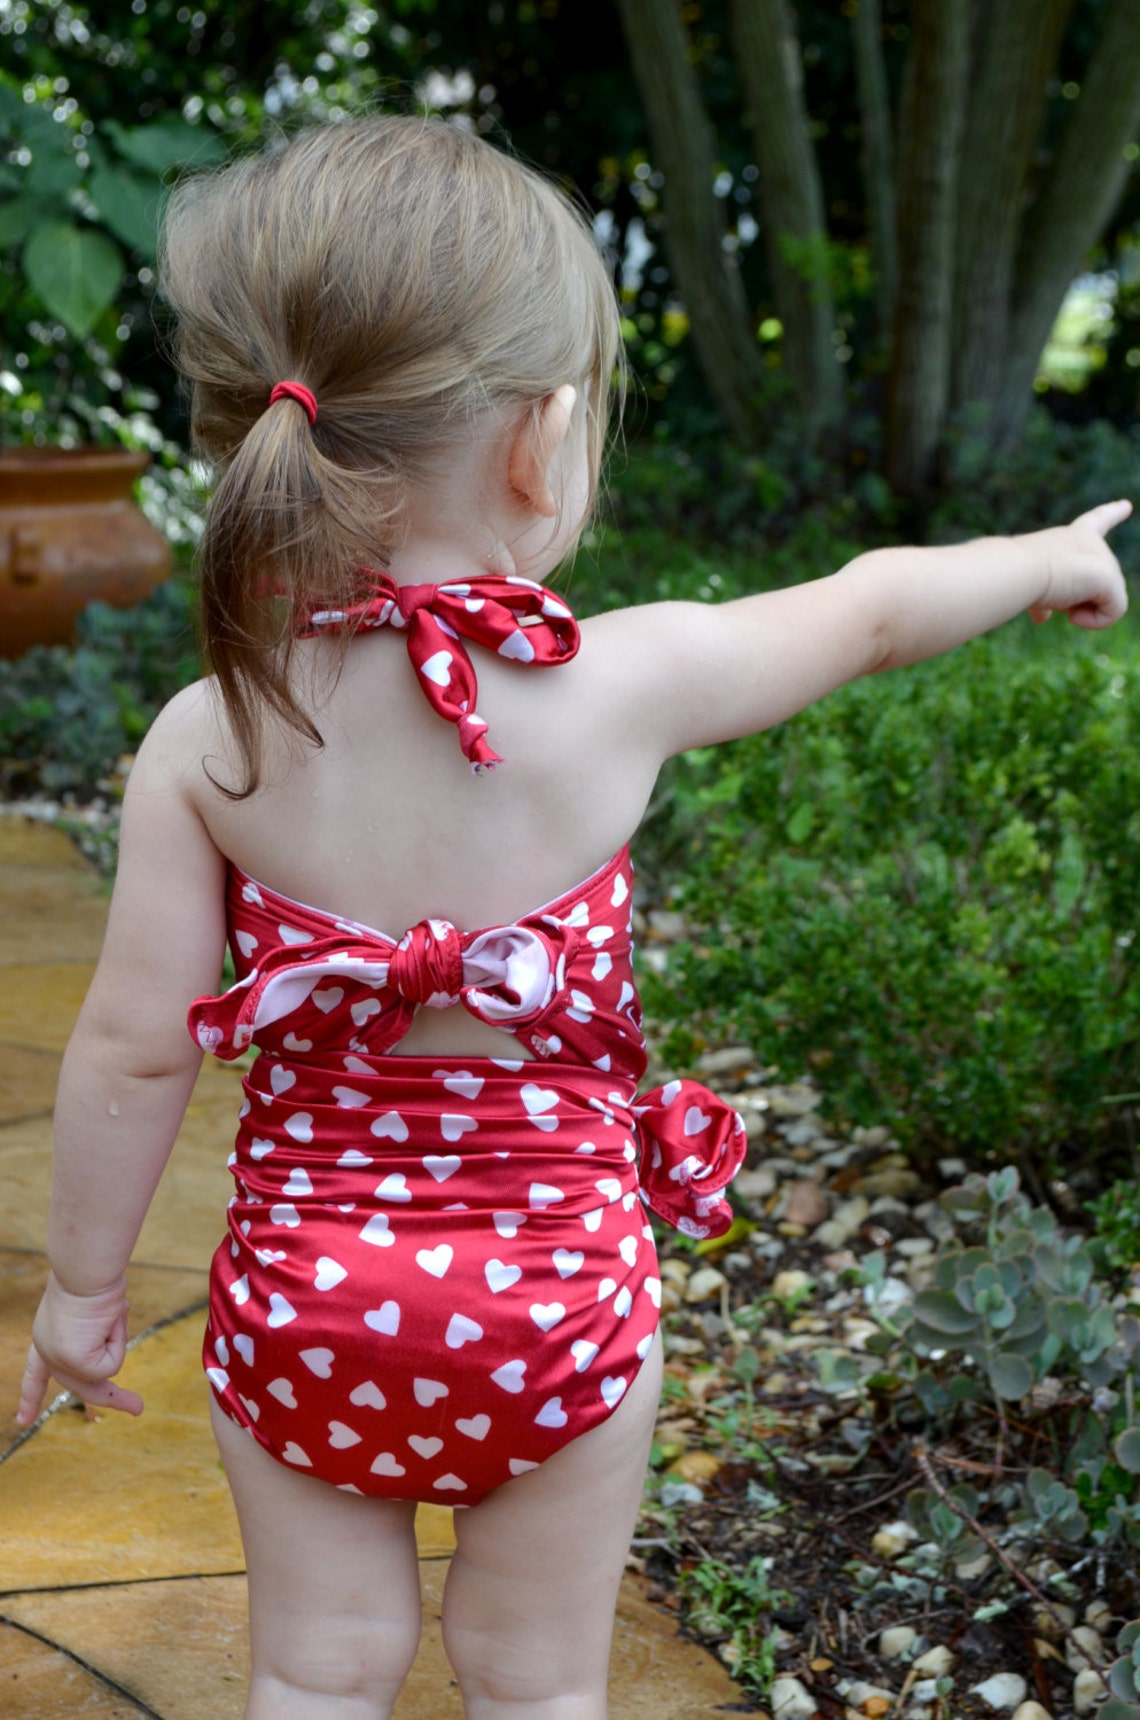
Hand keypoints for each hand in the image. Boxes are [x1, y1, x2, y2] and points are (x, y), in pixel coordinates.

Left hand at [16, 1273, 143, 1425]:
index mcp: (45, 1335)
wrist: (87, 1269)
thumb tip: (110, 1344)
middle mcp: (47, 1351)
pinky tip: (107, 1319)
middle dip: (113, 1398)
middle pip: (81, 1385)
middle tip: (138, 1408)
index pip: (36, 1371)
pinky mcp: (76, 1364)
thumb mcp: (94, 1310)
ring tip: (110, 1311)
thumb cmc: (93, 1277)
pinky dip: (119, 1340)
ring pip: (105, 1371)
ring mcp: (59, 1360)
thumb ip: (98, 1333)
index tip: (22, 1421)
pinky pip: (112, 1365)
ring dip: (118, 1338)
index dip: (31, 1396)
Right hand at [1028, 499, 1130, 625]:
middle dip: (1077, 602)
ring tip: (1058, 600)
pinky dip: (1095, 621)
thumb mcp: (1032, 582)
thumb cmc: (1015, 572)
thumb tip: (1042, 618)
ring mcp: (1103, 558)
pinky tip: (1074, 617)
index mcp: (1072, 536)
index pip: (1096, 521)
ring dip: (1081, 611)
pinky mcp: (1109, 577)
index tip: (1127, 506)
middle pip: (1100, 584)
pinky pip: (1114, 612)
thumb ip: (1042, 597)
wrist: (1016, 569)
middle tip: (1051, 594)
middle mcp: (1092, 542)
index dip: (1112, 513)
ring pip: (1107, 601)